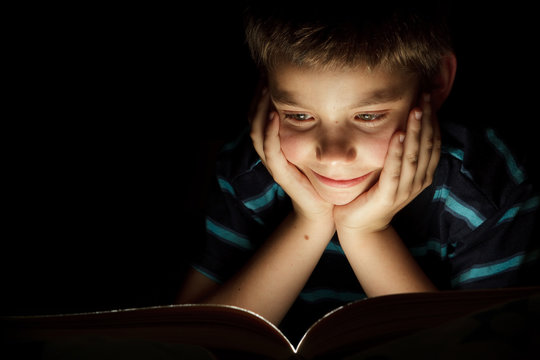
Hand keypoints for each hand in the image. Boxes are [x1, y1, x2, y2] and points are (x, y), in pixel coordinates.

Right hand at [249, 86, 333, 223]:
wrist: (321, 209)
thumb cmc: (320, 177)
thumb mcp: (315, 146)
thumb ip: (313, 126)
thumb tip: (325, 99)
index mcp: (276, 143)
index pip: (260, 114)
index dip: (260, 94)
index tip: (267, 71)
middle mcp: (270, 151)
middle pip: (253, 119)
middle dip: (256, 96)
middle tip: (262, 74)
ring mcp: (274, 162)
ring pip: (257, 131)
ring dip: (259, 109)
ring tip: (264, 89)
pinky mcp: (281, 172)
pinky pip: (270, 149)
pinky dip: (270, 131)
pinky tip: (275, 114)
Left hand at [334, 94, 440, 235]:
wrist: (359, 226)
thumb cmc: (371, 194)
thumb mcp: (389, 170)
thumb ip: (397, 152)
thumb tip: (398, 122)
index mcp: (421, 173)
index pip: (433, 141)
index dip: (432, 119)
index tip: (428, 96)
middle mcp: (418, 180)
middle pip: (428, 144)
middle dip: (426, 118)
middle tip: (425, 94)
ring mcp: (405, 189)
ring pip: (415, 155)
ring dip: (416, 130)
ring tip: (416, 109)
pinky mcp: (389, 195)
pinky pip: (395, 170)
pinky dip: (398, 151)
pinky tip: (399, 134)